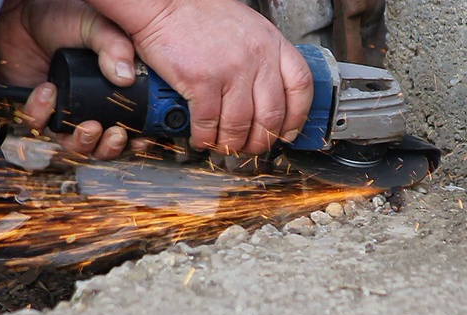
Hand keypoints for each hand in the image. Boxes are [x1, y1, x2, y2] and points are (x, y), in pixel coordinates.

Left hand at [0, 0, 136, 158]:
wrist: (24, 12)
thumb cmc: (65, 16)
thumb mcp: (98, 27)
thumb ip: (114, 47)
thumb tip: (125, 77)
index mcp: (114, 92)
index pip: (132, 127)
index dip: (138, 140)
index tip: (141, 138)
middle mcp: (91, 107)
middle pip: (105, 146)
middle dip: (111, 148)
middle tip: (115, 134)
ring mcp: (65, 112)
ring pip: (76, 146)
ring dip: (83, 143)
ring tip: (86, 126)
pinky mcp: (37, 111)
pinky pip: (38, 126)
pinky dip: (42, 114)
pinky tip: (48, 91)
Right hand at [88, 0, 313, 153]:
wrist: (165, 4)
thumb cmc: (202, 17)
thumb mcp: (248, 29)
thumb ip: (263, 59)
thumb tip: (266, 96)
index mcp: (272, 44)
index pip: (300, 87)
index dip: (296, 118)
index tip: (286, 133)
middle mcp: (257, 58)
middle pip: (271, 116)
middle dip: (260, 141)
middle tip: (250, 148)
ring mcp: (231, 70)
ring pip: (240, 126)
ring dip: (231, 144)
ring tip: (223, 146)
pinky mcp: (202, 81)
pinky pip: (209, 123)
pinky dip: (205, 138)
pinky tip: (202, 138)